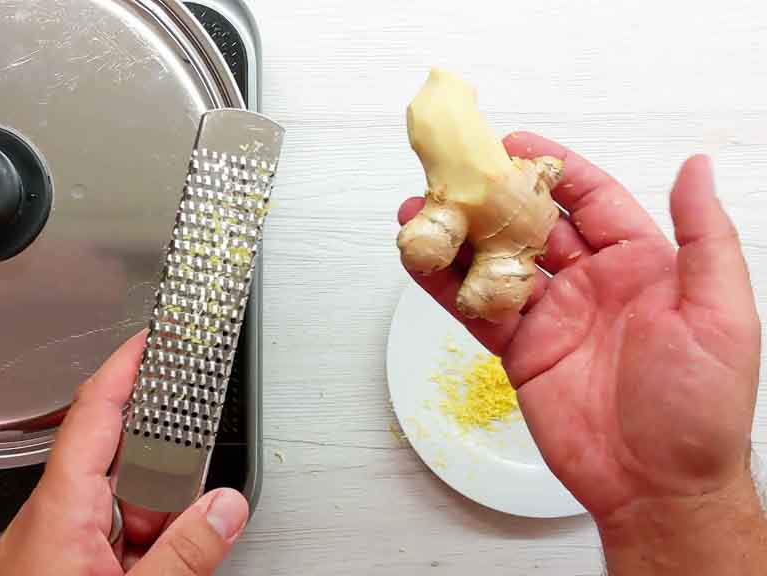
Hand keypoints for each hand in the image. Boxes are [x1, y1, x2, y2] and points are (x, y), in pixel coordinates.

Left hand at [0, 331, 248, 575]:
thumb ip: (183, 554)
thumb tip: (226, 507)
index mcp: (60, 510)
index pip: (95, 413)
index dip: (124, 366)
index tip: (153, 336)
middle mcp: (52, 518)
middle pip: (117, 459)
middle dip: (165, 461)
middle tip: (199, 462)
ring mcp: (55, 543)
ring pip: (119, 503)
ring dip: (158, 513)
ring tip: (180, 541)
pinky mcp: (61, 563)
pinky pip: (112, 534)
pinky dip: (144, 540)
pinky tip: (163, 561)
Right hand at [398, 133, 764, 573]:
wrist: (658, 485)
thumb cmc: (702, 407)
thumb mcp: (722, 314)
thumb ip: (704, 237)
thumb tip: (695, 167)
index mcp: (641, 264)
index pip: (591, 198)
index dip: (554, 166)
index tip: (514, 143)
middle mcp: (591, 283)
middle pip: (533, 223)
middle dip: (494, 195)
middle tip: (453, 171)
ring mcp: (552, 316)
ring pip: (496, 262)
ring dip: (460, 235)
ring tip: (421, 210)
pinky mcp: (520, 351)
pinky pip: (477, 309)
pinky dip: (446, 285)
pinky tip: (421, 259)